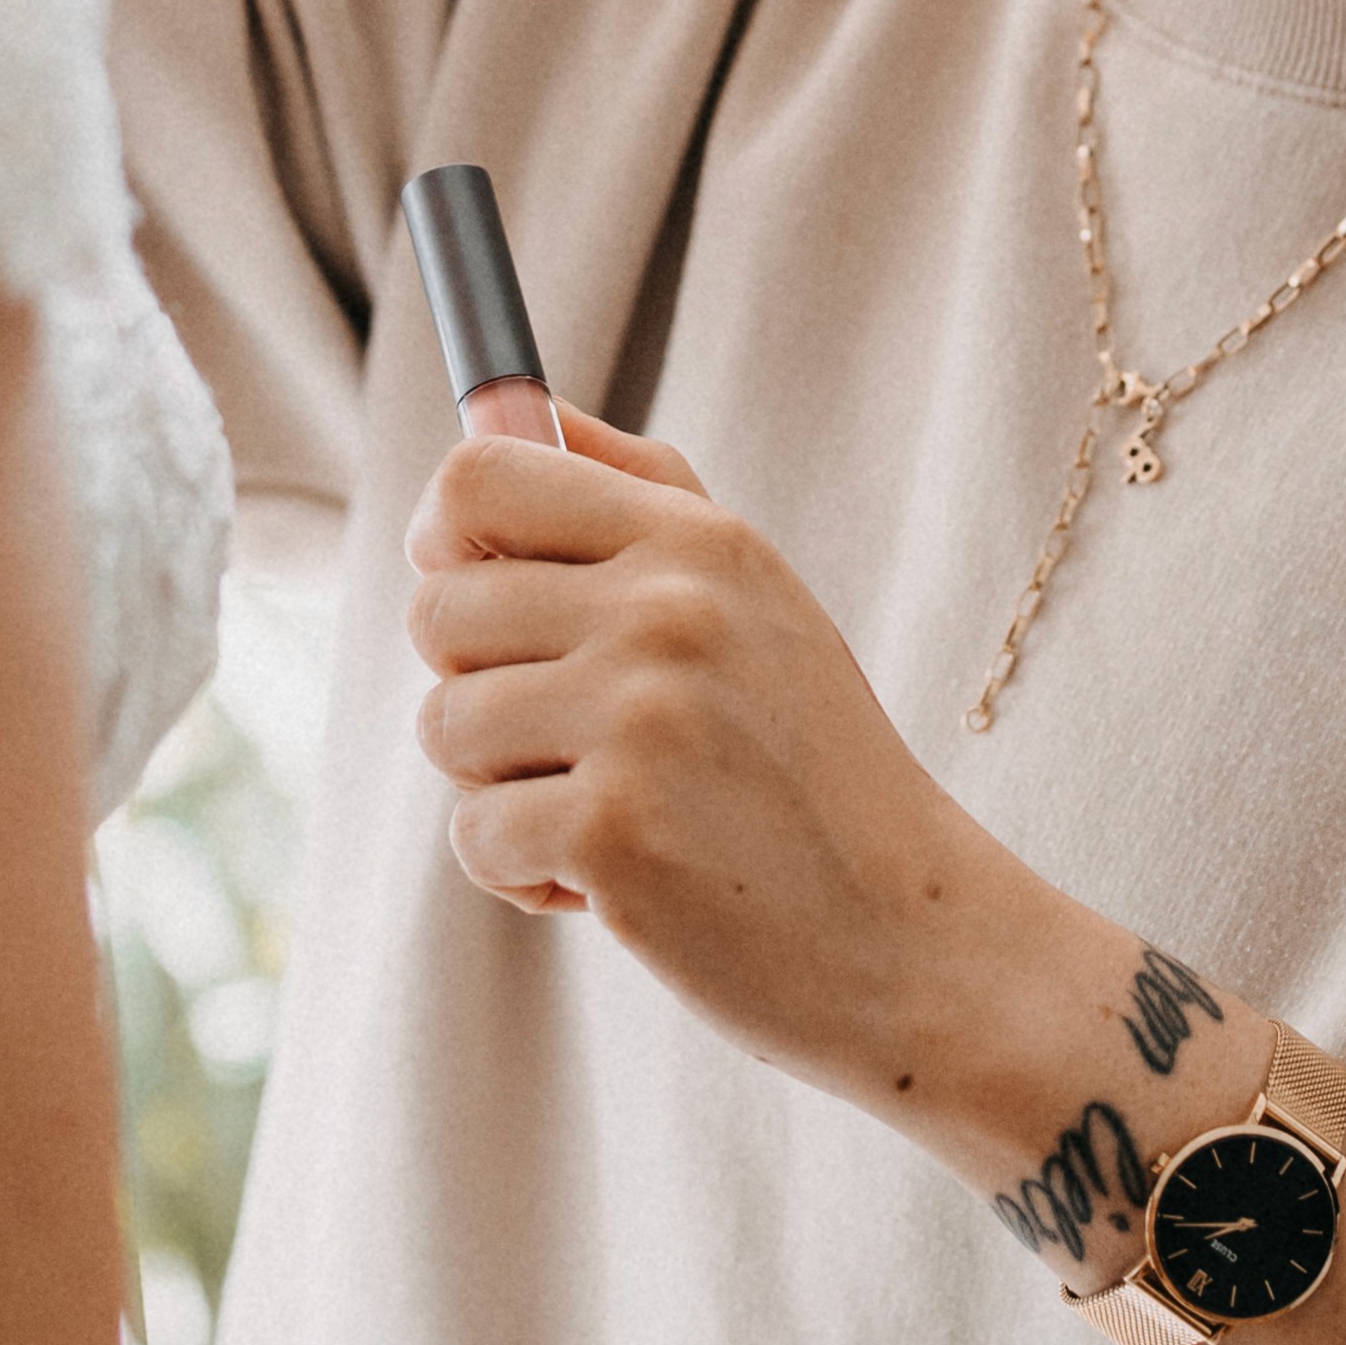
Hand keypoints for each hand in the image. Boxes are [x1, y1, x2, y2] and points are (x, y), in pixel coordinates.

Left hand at [404, 412, 1049, 1105]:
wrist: (907, 934)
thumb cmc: (813, 768)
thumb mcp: (756, 600)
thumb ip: (640, 496)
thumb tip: (515, 410)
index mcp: (696, 541)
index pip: (479, 477)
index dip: (444, 536)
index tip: (470, 589)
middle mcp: (665, 612)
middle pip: (438, 609)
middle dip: (477, 686)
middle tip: (572, 742)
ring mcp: (637, 720)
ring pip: (443, 724)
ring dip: (501, 787)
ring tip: (609, 810)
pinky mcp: (611, 832)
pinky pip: (473, 833)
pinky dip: (523, 876)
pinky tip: (613, 883)